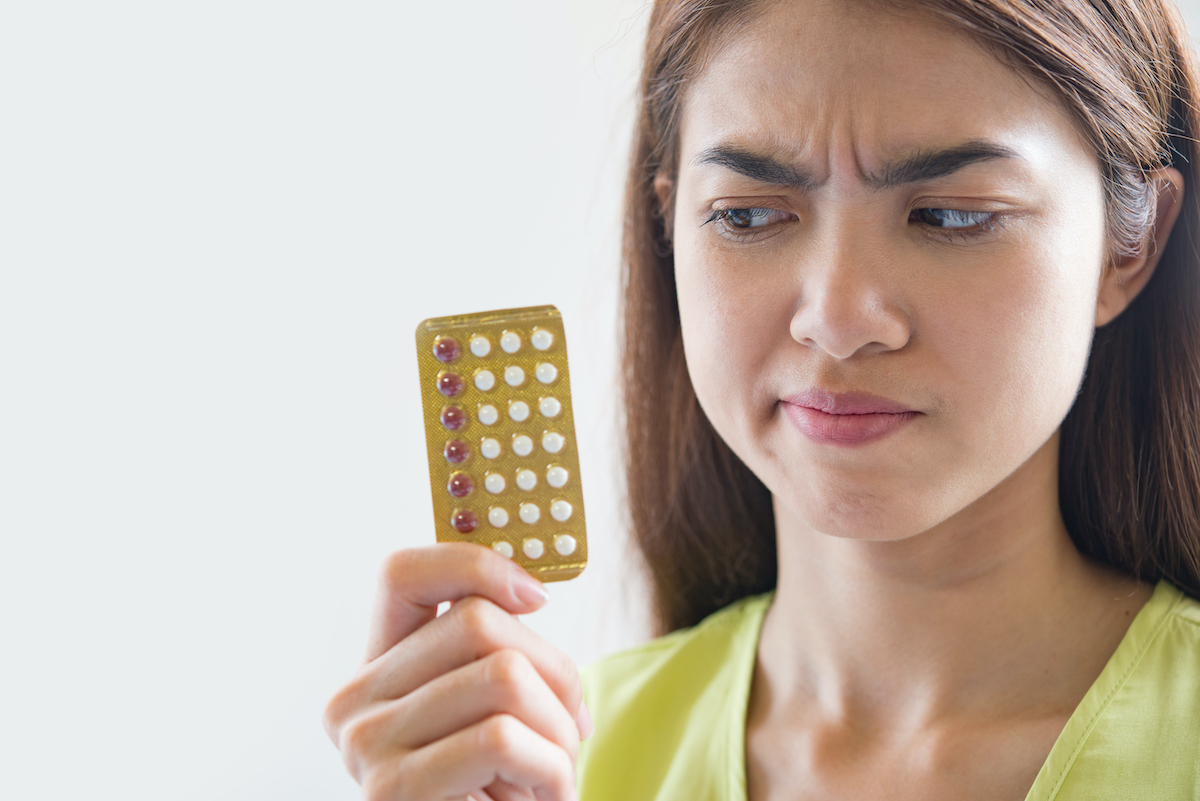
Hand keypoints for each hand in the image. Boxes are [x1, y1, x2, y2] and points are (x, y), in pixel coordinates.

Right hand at [323, 542, 591, 800]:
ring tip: (551, 772)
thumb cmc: (498, 796)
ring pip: (504, 676)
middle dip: (556, 672)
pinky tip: (541, 798)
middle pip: (479, 622)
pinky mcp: (393, 792)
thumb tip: (528, 588)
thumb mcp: (492, 713)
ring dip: (559, 731)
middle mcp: (353, 702)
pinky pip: (504, 738)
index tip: (537, 596)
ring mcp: (367, 747)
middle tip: (569, 728)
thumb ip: (494, 654)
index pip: (401, 573)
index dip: (475, 564)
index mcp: (377, 670)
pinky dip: (552, 769)